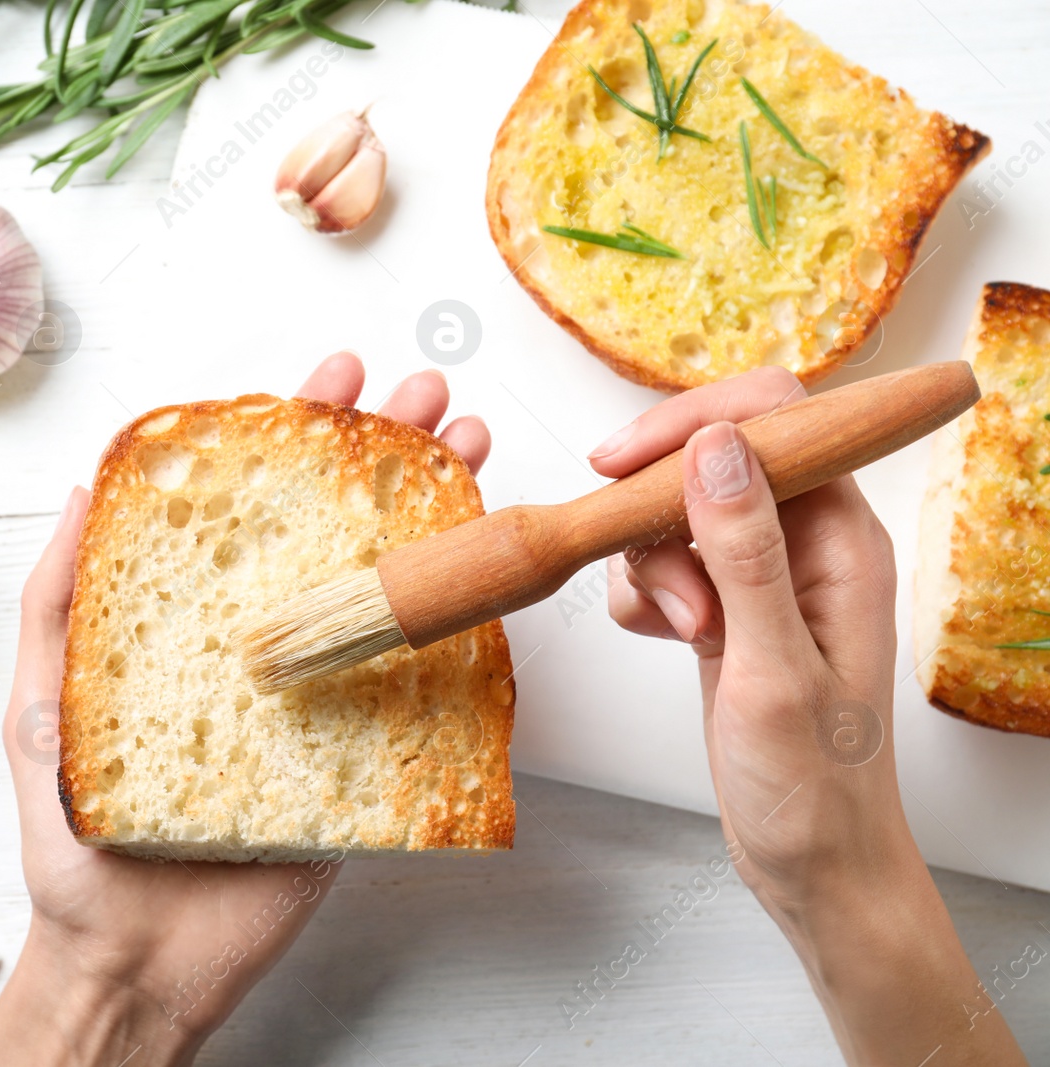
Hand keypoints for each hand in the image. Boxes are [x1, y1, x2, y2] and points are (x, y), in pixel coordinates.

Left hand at [0, 353, 491, 1065]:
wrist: (136, 960)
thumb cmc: (77, 842)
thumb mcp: (40, 706)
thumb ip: (57, 605)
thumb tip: (79, 492)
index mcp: (196, 620)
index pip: (252, 505)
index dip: (293, 435)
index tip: (327, 379)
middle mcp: (266, 644)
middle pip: (332, 526)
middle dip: (382, 451)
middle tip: (421, 394)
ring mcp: (321, 697)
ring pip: (386, 588)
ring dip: (433, 511)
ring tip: (468, 442)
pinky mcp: (362, 760)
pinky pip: (418, 688)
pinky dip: (457, 626)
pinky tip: (481, 566)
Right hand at [594, 367, 1024, 1065]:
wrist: (810, 861)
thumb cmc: (814, 785)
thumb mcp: (773, 668)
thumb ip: (745, 552)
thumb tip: (716, 447)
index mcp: (844, 541)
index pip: (775, 424)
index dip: (695, 425)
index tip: (625, 462)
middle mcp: (807, 545)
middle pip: (710, 462)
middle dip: (662, 513)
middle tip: (665, 589)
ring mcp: (763, 574)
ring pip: (675, 513)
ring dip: (653, 565)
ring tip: (680, 631)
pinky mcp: (727, 606)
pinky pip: (664, 562)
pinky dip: (644, 593)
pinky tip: (657, 637)